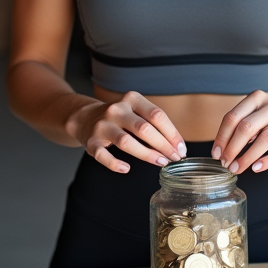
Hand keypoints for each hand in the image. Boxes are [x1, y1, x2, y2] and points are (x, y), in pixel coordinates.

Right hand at [70, 91, 186, 173]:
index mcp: (132, 99)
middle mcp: (116, 110)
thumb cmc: (120, 118)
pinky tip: (126, 168)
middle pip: (144, 129)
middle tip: (174, 158)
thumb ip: (154, 124)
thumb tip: (177, 145)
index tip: (181, 148)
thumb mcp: (136, 111)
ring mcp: (102, 126)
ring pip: (126, 142)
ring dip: (146, 154)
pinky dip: (114, 164)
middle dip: (163, 145)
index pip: (156, 115)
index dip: (172, 133)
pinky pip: (103, 156)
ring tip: (160, 162)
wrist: (86, 117)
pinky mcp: (91, 142)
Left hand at [212, 91, 267, 173]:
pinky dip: (267, 161)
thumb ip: (237, 129)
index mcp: (258, 98)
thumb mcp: (252, 118)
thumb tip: (220, 152)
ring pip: (264, 139)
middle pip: (247, 127)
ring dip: (247, 157)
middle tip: (225, 163)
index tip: (216, 153)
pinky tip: (256, 168)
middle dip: (232, 148)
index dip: (222, 137)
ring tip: (237, 168)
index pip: (233, 117)